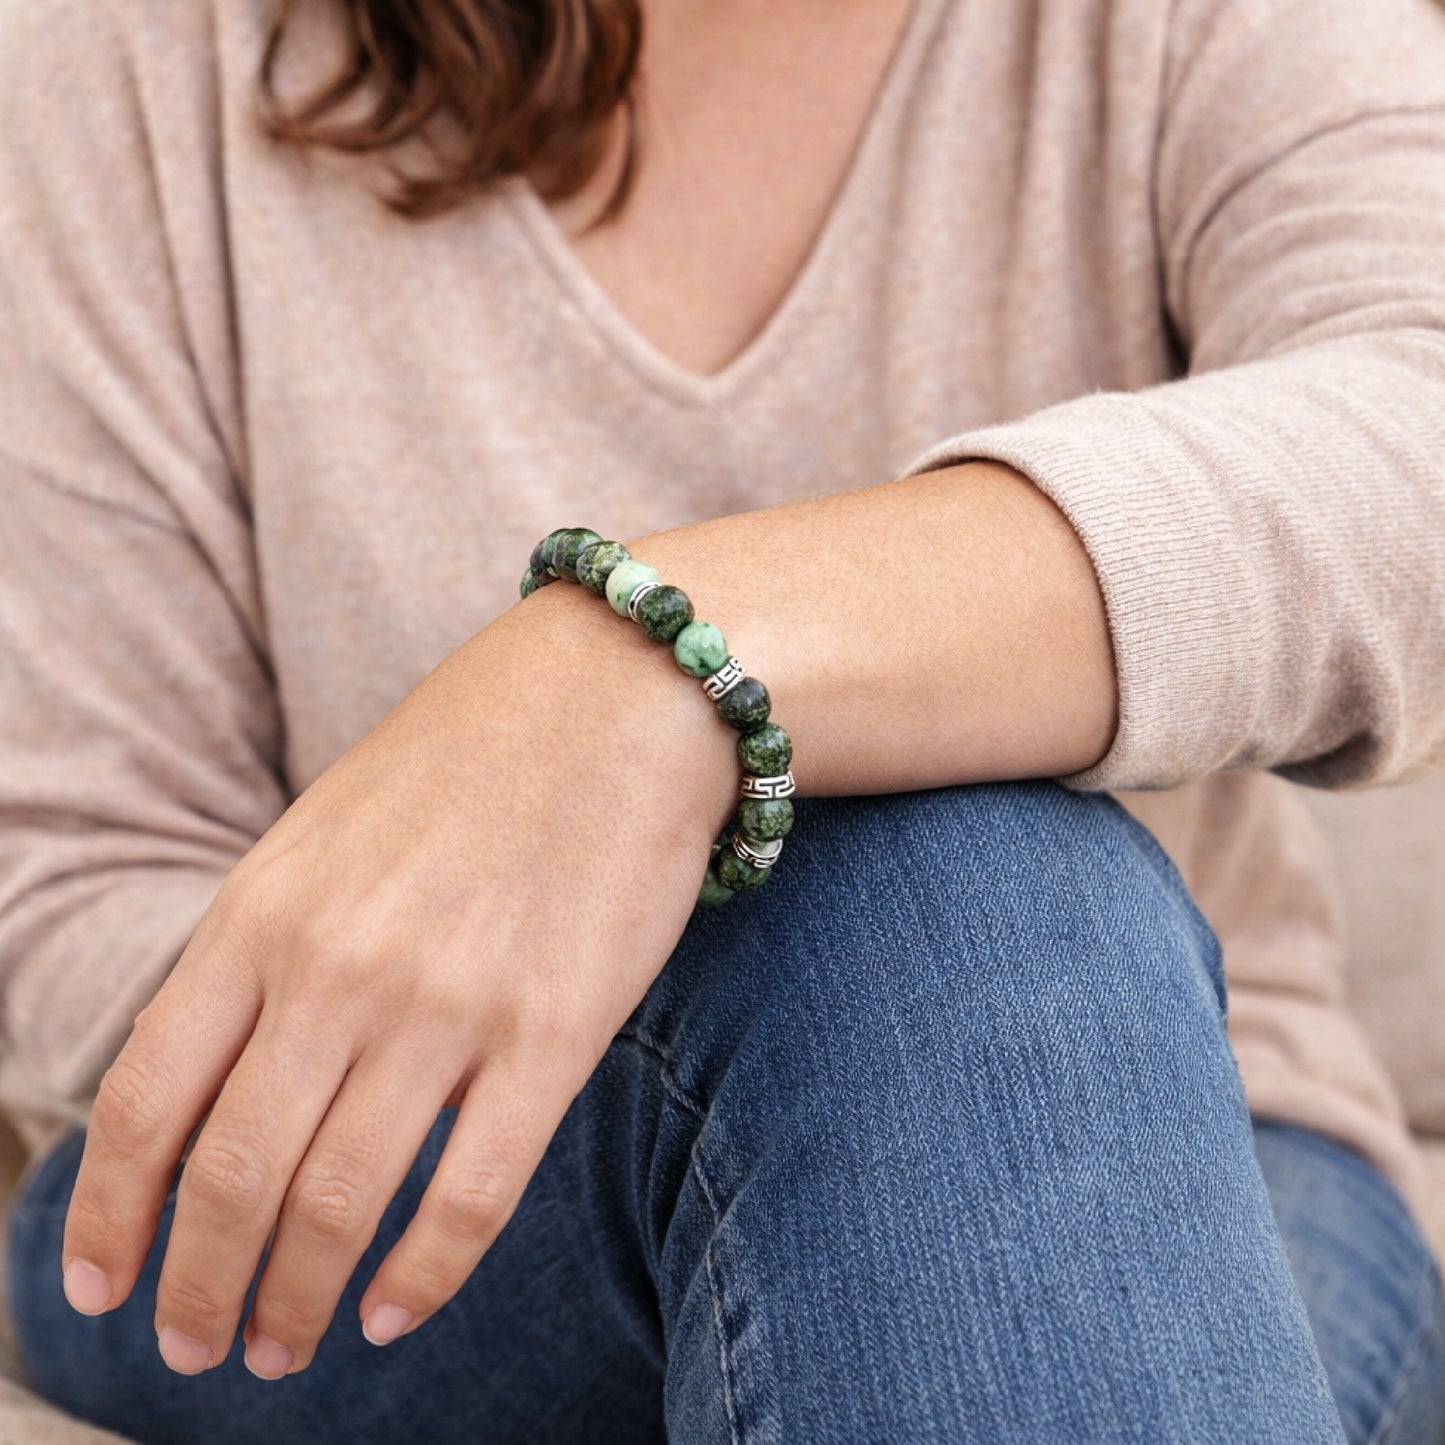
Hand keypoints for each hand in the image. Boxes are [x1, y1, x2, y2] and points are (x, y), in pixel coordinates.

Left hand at [58, 577, 737, 1377]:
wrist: (614, 690)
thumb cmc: (468, 756)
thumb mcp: (323, 832)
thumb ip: (263, 949)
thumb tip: (220, 1081)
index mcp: (263, 912)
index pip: (147, 1102)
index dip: (110, 1217)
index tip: (95, 1288)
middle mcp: (336, 968)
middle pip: (231, 1178)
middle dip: (197, 1289)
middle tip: (199, 1347)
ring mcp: (446, 1005)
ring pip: (338, 1204)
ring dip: (298, 1301)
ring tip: (286, 1344)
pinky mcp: (553, 1032)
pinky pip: (470, 1195)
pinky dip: (423, 1277)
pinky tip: (397, 1315)